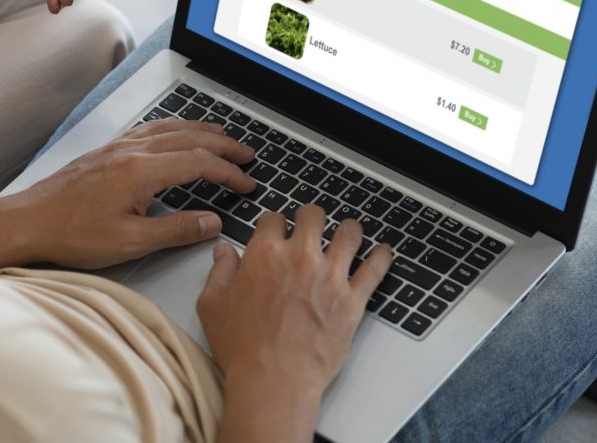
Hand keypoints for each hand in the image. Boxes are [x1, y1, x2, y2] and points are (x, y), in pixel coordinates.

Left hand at [6, 119, 256, 268]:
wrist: (29, 221)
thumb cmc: (71, 233)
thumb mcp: (130, 242)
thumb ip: (176, 230)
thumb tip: (211, 223)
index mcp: (141, 171)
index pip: (198, 164)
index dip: (227, 173)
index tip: (246, 183)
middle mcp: (132, 151)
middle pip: (189, 139)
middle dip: (223, 146)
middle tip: (247, 155)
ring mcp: (118, 148)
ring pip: (170, 129)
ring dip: (200, 131)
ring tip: (222, 137)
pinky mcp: (107, 151)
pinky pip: (149, 129)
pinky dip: (173, 128)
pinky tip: (176, 133)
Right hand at [197, 206, 392, 441]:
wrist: (274, 380)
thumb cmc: (243, 348)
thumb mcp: (213, 306)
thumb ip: (219, 272)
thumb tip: (224, 252)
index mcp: (265, 254)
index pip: (273, 218)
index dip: (274, 222)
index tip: (277, 229)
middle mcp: (300, 257)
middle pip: (313, 216)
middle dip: (310, 217)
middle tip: (311, 225)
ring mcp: (331, 276)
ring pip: (349, 233)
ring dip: (347, 229)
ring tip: (347, 232)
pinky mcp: (353, 299)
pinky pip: (375, 269)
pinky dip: (382, 257)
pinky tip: (383, 252)